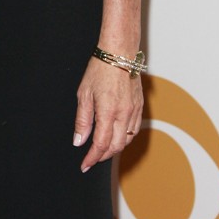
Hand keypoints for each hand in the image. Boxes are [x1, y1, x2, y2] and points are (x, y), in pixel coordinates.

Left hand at [73, 56, 142, 172]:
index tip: (84, 165)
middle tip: (91, 159)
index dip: (92, 158)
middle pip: (116, 147)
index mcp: (108, 112)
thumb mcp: (84, 94)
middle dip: (102, 156)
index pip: (101, 144)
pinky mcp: (139, 106)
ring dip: (114, 149)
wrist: (119, 53)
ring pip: (127, 140)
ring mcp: (134, 111)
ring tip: (101, 150)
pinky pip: (134, 130)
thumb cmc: (99, 69)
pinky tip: (116, 137)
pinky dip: (125, 138)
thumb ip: (82, 120)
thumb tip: (79, 141)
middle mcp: (124, 114)